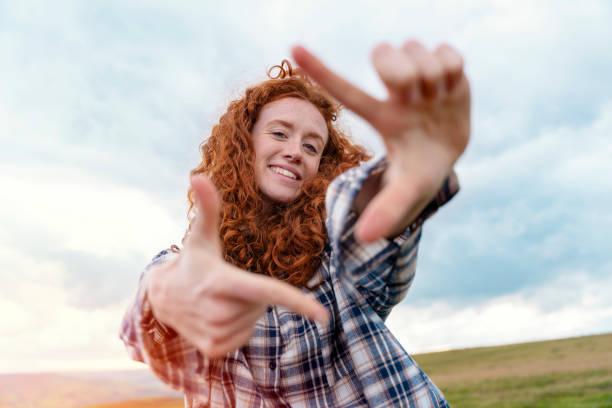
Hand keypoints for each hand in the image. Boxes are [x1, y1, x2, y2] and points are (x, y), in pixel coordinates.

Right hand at [146, 176, 328, 357]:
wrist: (161, 298)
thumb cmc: (192, 263)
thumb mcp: (200, 236)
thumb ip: (207, 208)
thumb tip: (198, 175)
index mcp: (224, 283)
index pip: (268, 292)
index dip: (298, 303)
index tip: (324, 316)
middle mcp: (220, 312)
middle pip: (264, 305)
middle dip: (253, 295)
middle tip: (226, 285)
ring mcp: (216, 334)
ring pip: (255, 321)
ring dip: (245, 311)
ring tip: (218, 300)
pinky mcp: (215, 350)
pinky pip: (245, 337)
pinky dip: (237, 327)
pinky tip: (216, 317)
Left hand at [292, 41, 469, 242]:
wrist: (452, 153)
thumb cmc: (421, 172)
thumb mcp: (408, 192)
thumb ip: (386, 211)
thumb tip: (363, 237)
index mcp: (380, 116)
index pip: (346, 91)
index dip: (319, 69)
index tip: (292, 49)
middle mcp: (393, 92)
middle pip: (385, 56)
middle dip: (399, 73)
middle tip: (414, 96)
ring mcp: (417, 77)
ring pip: (417, 51)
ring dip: (431, 78)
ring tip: (435, 100)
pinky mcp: (444, 68)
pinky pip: (448, 52)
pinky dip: (453, 70)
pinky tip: (450, 90)